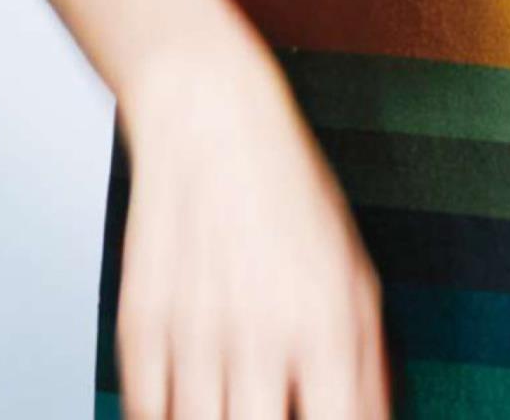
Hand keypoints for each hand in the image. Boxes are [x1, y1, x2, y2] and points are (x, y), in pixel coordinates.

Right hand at [113, 37, 392, 418]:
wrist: (211, 120)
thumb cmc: (291, 198)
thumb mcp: (356, 274)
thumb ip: (369, 368)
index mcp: (327, 324)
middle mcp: (260, 334)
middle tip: (269, 407)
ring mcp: (194, 332)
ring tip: (235, 398)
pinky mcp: (139, 325)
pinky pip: (147, 415)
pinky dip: (166, 416)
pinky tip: (191, 396)